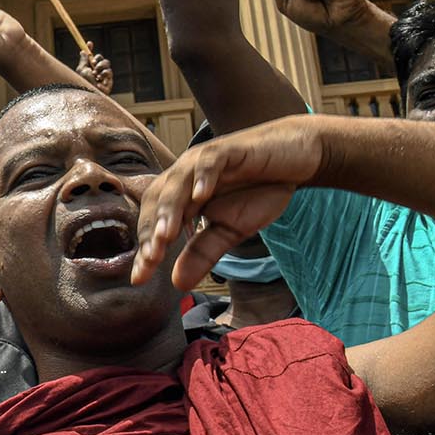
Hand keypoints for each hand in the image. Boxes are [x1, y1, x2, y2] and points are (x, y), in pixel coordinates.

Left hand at [77, 45, 113, 92]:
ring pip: (107, 64)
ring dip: (101, 67)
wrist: (89, 94)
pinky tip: (99, 80)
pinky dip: (104, 75)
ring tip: (95, 74)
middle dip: (98, 59)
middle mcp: (98, 72)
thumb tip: (83, 50)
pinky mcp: (109, 82)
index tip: (89, 43)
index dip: (90, 49)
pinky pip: (109, 73)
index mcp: (91, 69)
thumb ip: (83, 60)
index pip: (92, 57)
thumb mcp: (82, 70)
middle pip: (102, 59)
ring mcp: (104, 77)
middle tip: (93, 63)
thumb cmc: (84, 84)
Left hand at [130, 117, 327, 289]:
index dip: (148, 249)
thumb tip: (178, 285)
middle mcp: (186, 176)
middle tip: (150, 260)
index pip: (156, 222)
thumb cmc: (258, 191)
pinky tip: (201, 195)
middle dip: (152, 231)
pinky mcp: (228, 149)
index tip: (140, 278)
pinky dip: (204, 176)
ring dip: (171, 208)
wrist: (293, 159)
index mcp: (181, 196)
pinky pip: (210, 161)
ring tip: (166, 235)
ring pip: (178, 181)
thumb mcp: (229, 231)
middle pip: (158, 201)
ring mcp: (204, 161)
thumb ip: (203, 253)